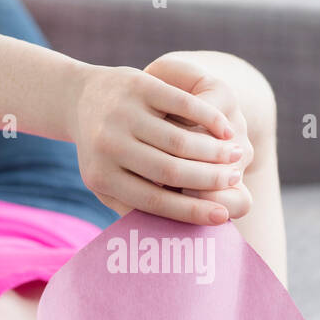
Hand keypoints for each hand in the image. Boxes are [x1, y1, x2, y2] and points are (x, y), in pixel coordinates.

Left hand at [71, 63, 244, 223]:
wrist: (82, 98)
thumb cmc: (106, 152)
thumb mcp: (108, 182)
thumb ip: (136, 208)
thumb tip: (179, 234)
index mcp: (101, 176)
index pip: (153, 200)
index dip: (191, 210)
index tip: (222, 217)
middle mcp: (107, 144)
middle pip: (169, 170)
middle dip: (209, 178)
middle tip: (234, 180)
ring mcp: (122, 112)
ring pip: (179, 139)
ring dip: (214, 151)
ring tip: (236, 156)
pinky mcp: (138, 85)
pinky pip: (183, 104)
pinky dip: (210, 118)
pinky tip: (227, 130)